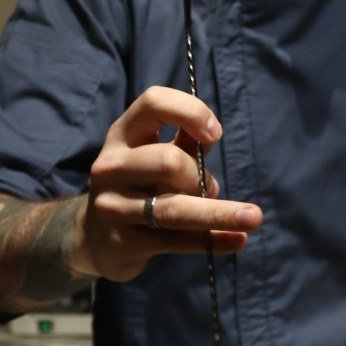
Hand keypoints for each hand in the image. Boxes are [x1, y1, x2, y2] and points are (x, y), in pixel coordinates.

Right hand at [72, 86, 262, 281]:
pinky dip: (212, 241)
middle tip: (209, 188)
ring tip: (253, 218)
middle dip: (199, 176)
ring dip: (220, 213)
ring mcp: (113, 206)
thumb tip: (212, 134)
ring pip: (174, 208)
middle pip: (167, 161)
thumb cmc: (137, 186)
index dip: (191, 112)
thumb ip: (184, 143)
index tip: (216, 134)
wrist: (93, 238)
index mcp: (122, 135)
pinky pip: (177, 241)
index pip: (153, 103)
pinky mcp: (124, 243)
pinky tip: (237, 240)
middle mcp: (111, 167)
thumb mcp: (151, 157)